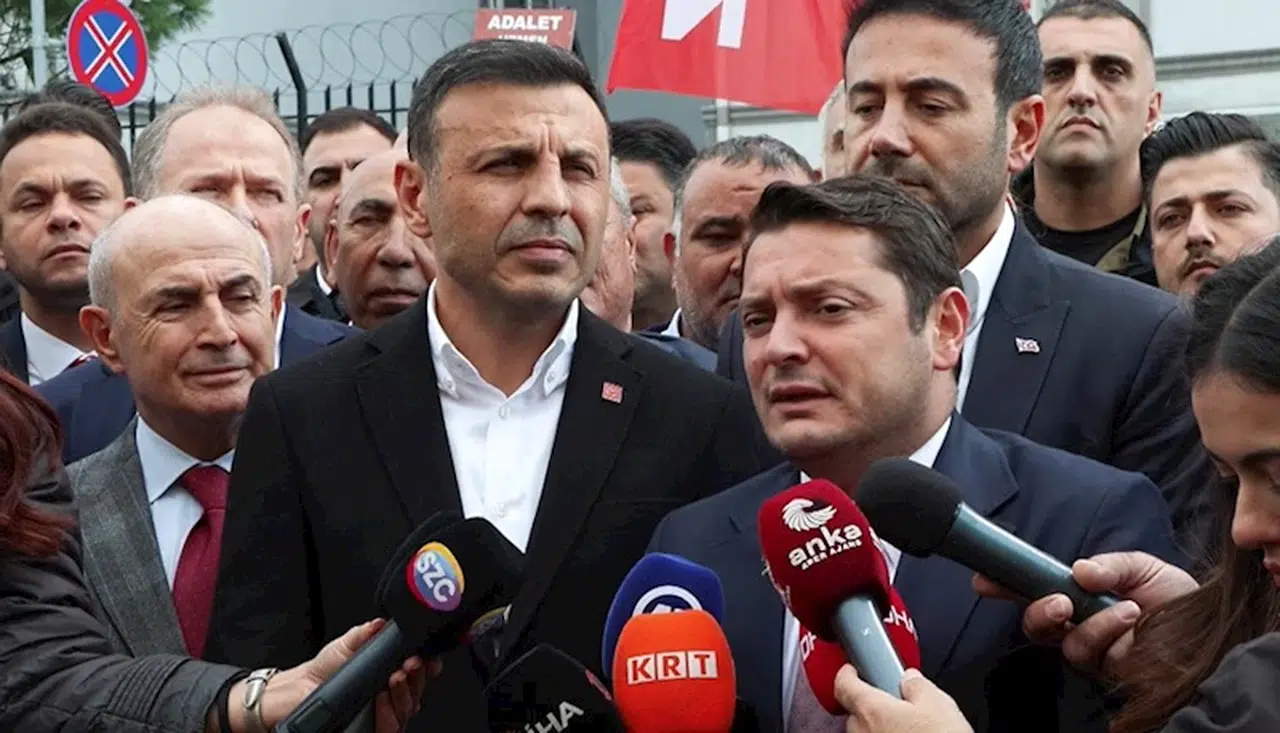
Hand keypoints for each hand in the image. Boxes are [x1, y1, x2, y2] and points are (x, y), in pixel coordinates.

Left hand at [228, 619, 438, 732]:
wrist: (295, 692)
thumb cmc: (321, 670)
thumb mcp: (345, 645)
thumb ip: (366, 633)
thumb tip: (383, 622)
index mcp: (389, 674)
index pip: (418, 672)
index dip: (428, 666)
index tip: (428, 656)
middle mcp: (390, 697)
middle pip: (418, 692)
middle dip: (418, 676)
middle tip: (411, 663)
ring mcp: (382, 715)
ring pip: (408, 711)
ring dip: (406, 693)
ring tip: (395, 678)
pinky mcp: (370, 730)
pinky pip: (392, 728)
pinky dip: (390, 714)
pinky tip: (383, 699)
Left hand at [833, 665, 971, 732]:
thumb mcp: (938, 704)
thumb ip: (917, 685)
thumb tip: (910, 679)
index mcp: (870, 710)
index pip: (843, 685)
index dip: (847, 673)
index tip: (851, 670)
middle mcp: (861, 732)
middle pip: (855, 712)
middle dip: (871, 705)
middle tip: (893, 703)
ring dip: (879, 727)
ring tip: (908, 728)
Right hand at [972, 551, 1196, 675]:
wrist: (1212, 631)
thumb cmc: (1177, 598)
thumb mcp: (1142, 566)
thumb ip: (1109, 565)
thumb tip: (1078, 569)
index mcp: (1079, 594)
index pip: (1032, 588)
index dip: (1004, 583)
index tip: (984, 579)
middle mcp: (1077, 622)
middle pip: (1035, 623)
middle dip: (1037, 610)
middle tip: (1058, 600)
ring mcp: (1091, 648)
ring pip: (1060, 642)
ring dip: (1084, 623)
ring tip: (1120, 607)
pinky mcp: (1105, 668)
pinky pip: (1089, 652)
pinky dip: (1105, 631)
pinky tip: (1129, 617)